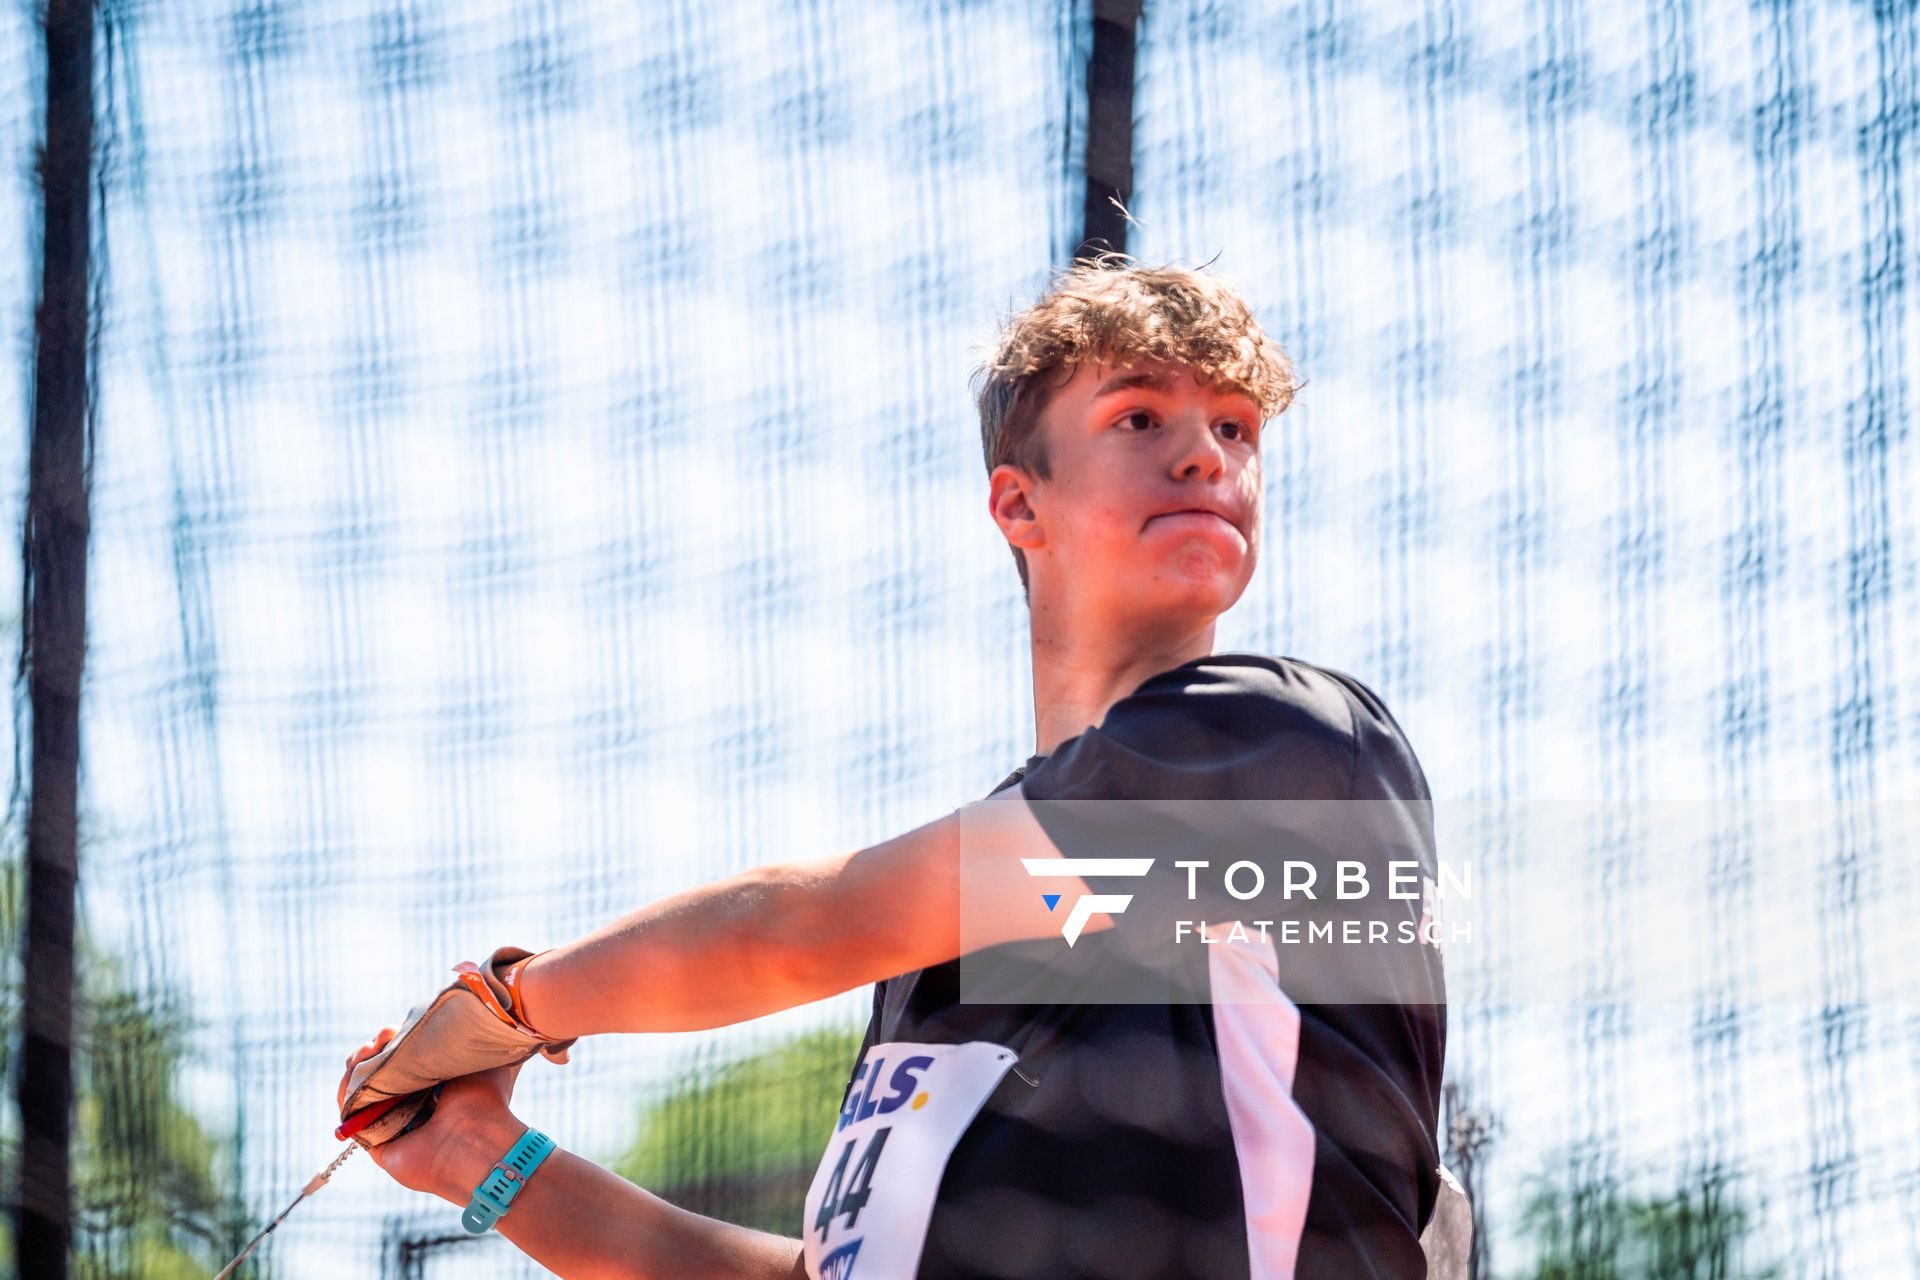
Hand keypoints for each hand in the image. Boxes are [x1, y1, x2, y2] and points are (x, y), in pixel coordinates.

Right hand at [340, 1028, 527, 1201]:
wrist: (477, 1137)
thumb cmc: (486, 1098)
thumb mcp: (479, 1057)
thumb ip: (466, 1037)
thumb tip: (469, 1012)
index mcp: (438, 1089)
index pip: (405, 1061)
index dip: (397, 1042)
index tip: (398, 1026)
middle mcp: (414, 1108)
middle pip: (380, 1073)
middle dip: (376, 1049)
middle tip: (387, 1033)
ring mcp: (393, 1125)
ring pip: (362, 1090)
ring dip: (359, 1064)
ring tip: (371, 1047)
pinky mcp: (375, 1144)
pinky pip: (350, 1114)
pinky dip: (346, 1091)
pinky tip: (354, 1068)